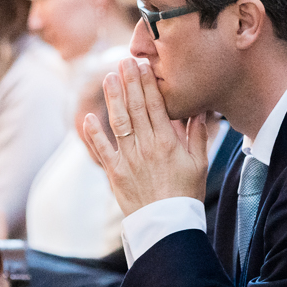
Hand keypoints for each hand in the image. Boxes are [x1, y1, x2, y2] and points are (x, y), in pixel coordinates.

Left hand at [82, 57, 209, 216]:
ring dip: (113, 99)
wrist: (168, 225)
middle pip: (136, 108)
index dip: (147, 84)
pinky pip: (102, 151)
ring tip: (109, 78)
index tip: (143, 65)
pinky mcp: (115, 173)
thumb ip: (197, 135)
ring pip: (119, 123)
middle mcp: (146, 147)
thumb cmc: (186, 193)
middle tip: (124, 61)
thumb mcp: (199, 163)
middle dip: (129, 82)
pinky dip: (93, 134)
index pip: (155, 106)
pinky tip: (86, 118)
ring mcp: (129, 160)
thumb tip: (199, 110)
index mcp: (168, 143)